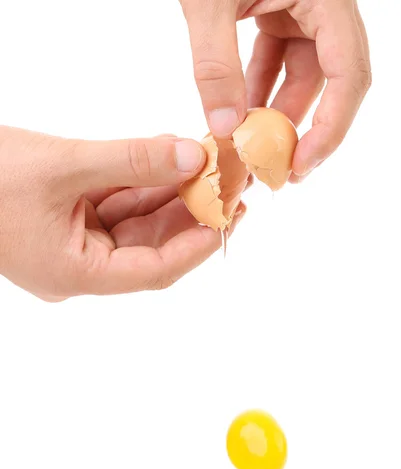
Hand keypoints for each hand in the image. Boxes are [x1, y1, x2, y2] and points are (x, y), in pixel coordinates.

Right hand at [0, 127, 244, 300]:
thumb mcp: (62, 166)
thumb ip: (131, 160)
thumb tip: (190, 154)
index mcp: (75, 274)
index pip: (152, 270)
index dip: (195, 246)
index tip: (229, 219)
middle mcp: (80, 266)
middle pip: (150, 245)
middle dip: (191, 214)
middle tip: (231, 187)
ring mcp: (74, 243)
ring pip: (136, 222)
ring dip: (171, 195)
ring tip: (209, 169)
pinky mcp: (70, 218)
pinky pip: (117, 204)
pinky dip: (144, 184)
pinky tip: (171, 163)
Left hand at [180, 0, 370, 180]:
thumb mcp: (207, 1)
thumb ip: (214, 64)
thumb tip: (222, 130)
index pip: (350, 74)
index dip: (332, 127)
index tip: (303, 165)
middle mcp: (324, 6)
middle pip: (331, 82)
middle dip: (305, 130)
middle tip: (280, 174)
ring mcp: (304, 9)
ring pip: (302, 77)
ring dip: (278, 116)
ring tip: (254, 154)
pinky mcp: (280, 12)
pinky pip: (278, 62)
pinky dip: (260, 92)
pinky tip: (240, 118)